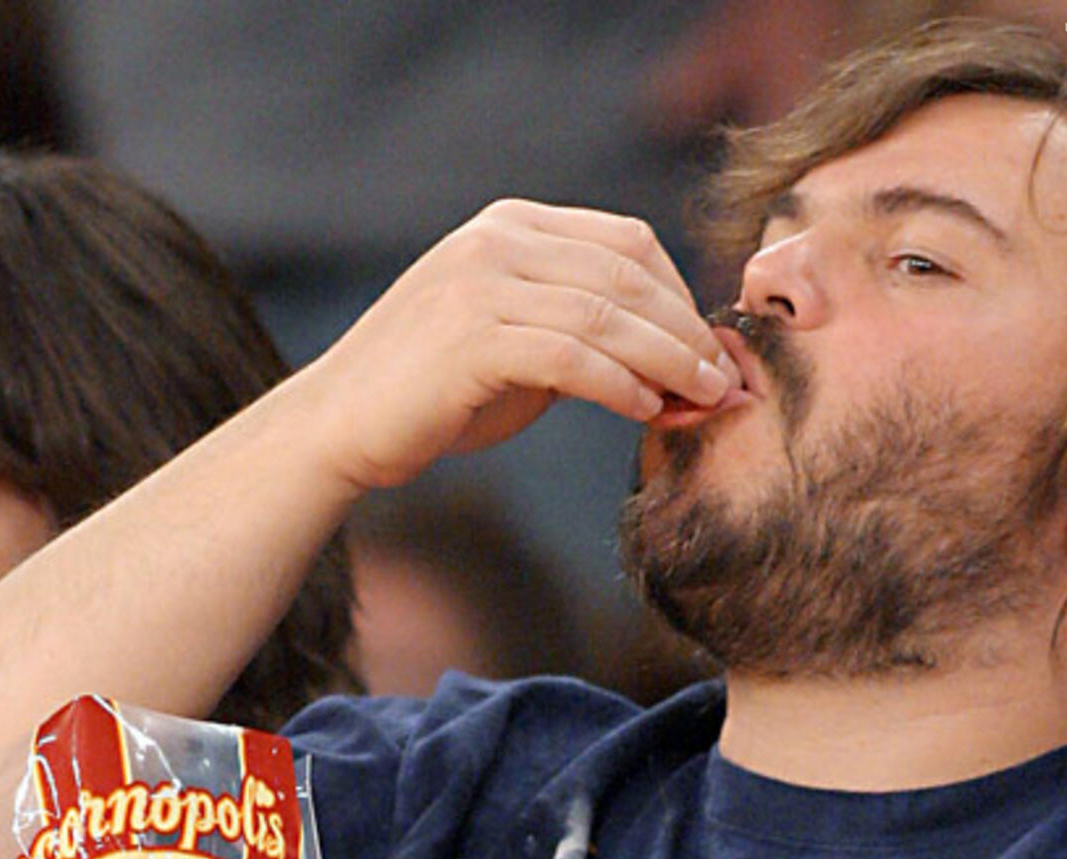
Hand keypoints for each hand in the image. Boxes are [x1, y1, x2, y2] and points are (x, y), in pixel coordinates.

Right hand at [306, 199, 740, 490]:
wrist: (339, 424)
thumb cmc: (436, 393)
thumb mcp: (518, 341)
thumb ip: (585, 332)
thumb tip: (679, 359)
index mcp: (511, 226)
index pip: (627, 243)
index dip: (680, 296)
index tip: (709, 348)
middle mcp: (497, 240)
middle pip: (628, 273)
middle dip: (687, 330)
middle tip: (727, 379)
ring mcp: (480, 283)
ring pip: (608, 313)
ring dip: (669, 359)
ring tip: (705, 397)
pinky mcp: (470, 337)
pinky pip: (572, 356)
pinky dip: (621, 384)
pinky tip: (646, 409)